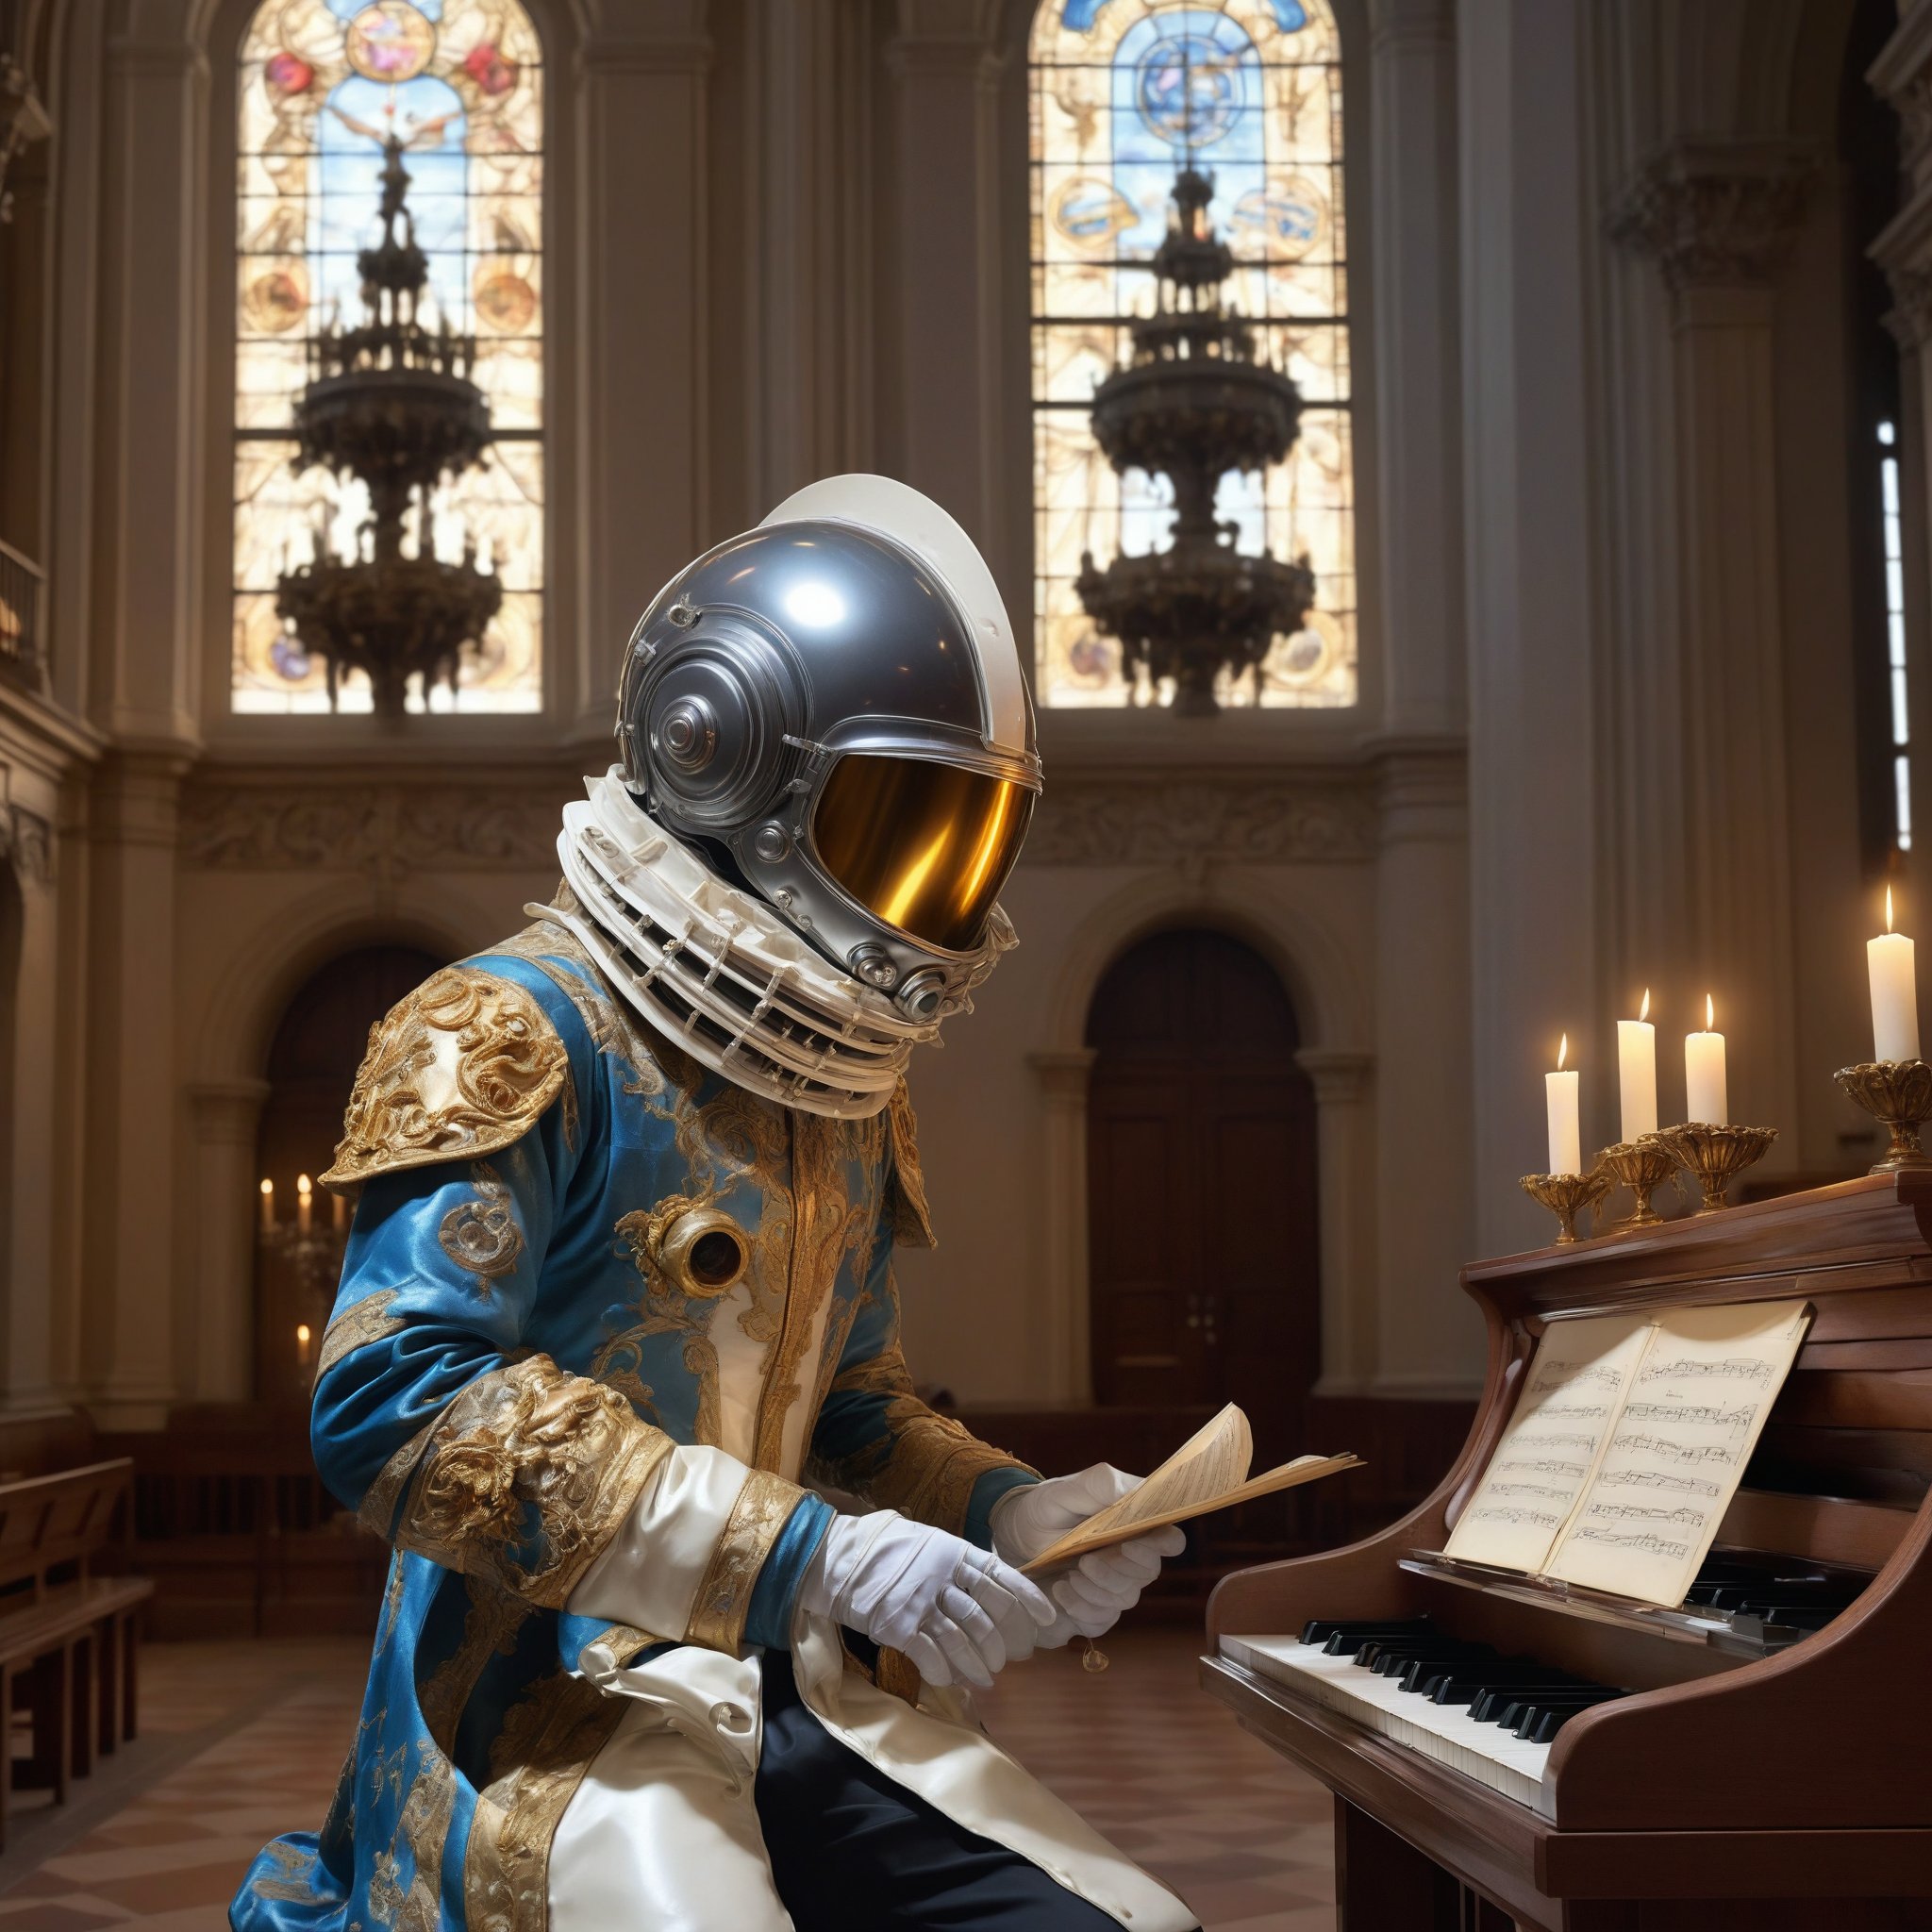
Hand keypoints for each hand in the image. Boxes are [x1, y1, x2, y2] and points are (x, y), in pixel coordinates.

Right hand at [798, 1511, 1055, 1689]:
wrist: (834, 1559)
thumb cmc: (880, 1547)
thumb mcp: (923, 1540)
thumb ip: (953, 1560)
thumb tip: (983, 1579)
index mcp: (953, 1550)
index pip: (1001, 1576)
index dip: (1027, 1599)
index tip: (1047, 1620)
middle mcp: (943, 1575)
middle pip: (986, 1615)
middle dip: (1002, 1643)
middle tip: (1010, 1660)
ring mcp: (922, 1601)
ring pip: (964, 1640)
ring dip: (978, 1665)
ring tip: (986, 1679)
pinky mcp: (900, 1626)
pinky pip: (932, 1655)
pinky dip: (945, 1671)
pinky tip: (951, 1680)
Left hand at [989, 1463, 1185, 1648]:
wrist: (1013, 1535)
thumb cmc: (1045, 1507)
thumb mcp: (1064, 1490)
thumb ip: (1100, 1484)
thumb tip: (1134, 1490)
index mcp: (1133, 1523)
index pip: (1169, 1539)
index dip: (1161, 1545)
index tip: (1131, 1544)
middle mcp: (1130, 1556)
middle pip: (1148, 1573)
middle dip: (1118, 1571)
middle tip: (1086, 1561)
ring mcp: (1114, 1584)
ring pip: (1126, 1598)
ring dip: (1097, 1590)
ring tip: (1069, 1574)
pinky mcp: (1095, 1606)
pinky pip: (1103, 1620)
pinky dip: (1082, 1609)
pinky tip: (1061, 1591)